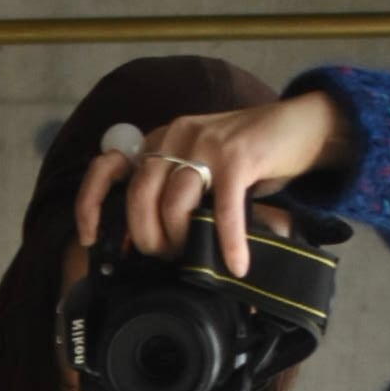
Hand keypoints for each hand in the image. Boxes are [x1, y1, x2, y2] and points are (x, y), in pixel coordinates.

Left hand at [76, 89, 347, 280]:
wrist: (299, 126)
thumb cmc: (249, 159)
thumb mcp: (201, 170)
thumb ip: (173, 192)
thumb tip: (150, 245)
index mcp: (161, 141)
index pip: (108, 166)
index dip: (92, 203)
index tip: (90, 237)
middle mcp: (176, 135)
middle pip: (140, 197)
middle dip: (148, 239)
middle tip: (168, 256)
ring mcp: (205, 142)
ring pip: (174, 205)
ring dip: (183, 242)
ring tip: (198, 257)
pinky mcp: (238, 154)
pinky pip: (222, 210)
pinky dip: (228, 242)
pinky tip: (236, 264)